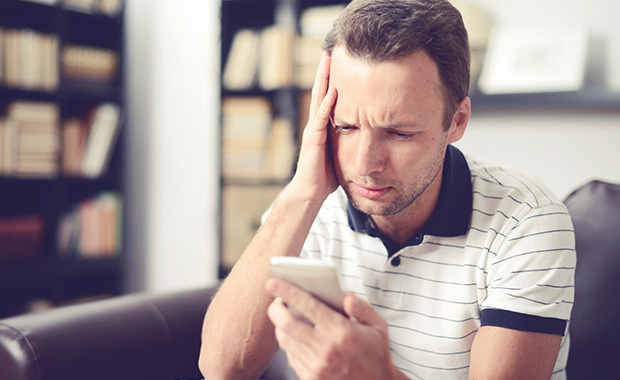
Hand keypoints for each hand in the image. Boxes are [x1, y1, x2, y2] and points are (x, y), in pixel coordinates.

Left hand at [266, 278, 403, 379]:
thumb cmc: (376, 354)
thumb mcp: (378, 327)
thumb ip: (362, 308)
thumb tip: (346, 296)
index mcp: (342, 331)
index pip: (308, 306)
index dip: (287, 291)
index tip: (273, 282)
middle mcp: (326, 349)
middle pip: (286, 323)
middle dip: (275, 308)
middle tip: (278, 301)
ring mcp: (317, 366)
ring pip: (284, 340)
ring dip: (280, 326)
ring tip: (286, 317)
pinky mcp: (311, 379)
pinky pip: (290, 357)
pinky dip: (290, 344)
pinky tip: (297, 338)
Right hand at [288, 52, 338, 204]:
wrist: (310, 192)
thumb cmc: (324, 176)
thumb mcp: (339, 152)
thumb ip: (346, 140)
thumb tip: (363, 134)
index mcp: (322, 126)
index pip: (327, 97)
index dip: (332, 80)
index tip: (339, 62)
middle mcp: (315, 124)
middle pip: (320, 92)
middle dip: (325, 72)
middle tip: (331, 51)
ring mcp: (313, 131)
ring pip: (318, 100)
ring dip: (323, 80)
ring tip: (328, 61)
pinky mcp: (313, 140)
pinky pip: (321, 119)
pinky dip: (327, 105)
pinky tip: (333, 92)